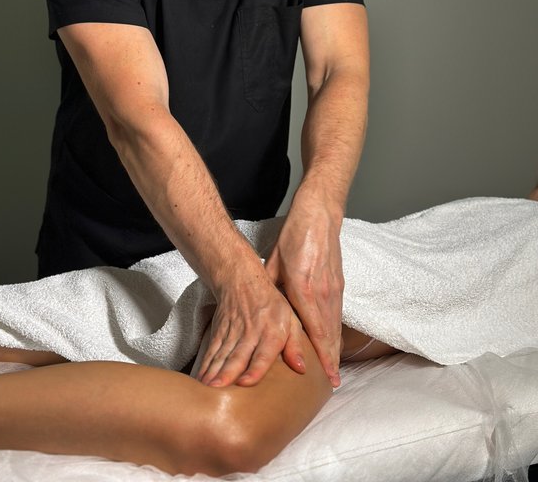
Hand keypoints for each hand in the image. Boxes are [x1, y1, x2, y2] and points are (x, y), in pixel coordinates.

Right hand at [196, 269, 305, 387]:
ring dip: (213, 372)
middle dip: (227, 374)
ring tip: (207, 390)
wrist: (242, 280)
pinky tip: (200, 380)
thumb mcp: (291, 319)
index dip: (254, 369)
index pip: (263, 354)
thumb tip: (301, 368)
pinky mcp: (218, 332)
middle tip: (218, 390)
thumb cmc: (271, 304)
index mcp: (271, 332)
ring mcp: (232, 333)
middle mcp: (251, 334)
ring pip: (222, 355)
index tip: (245, 383)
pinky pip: (211, 351)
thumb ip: (296, 345)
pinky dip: (205, 365)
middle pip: (237, 356)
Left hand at [265, 197, 343, 386]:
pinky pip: (337, 314)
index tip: (326, 377)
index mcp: (304, 289)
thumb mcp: (273, 264)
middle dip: (331, 360)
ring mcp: (334, 288)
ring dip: (336, 349)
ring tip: (333, 371)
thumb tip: (260, 313)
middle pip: (330, 334)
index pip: (315, 331)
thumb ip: (270, 290)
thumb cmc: (293, 237)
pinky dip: (336, 331)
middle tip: (331, 384)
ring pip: (336, 326)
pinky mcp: (339, 283)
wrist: (319, 215)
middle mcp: (323, 293)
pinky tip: (334, 343)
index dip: (321, 356)